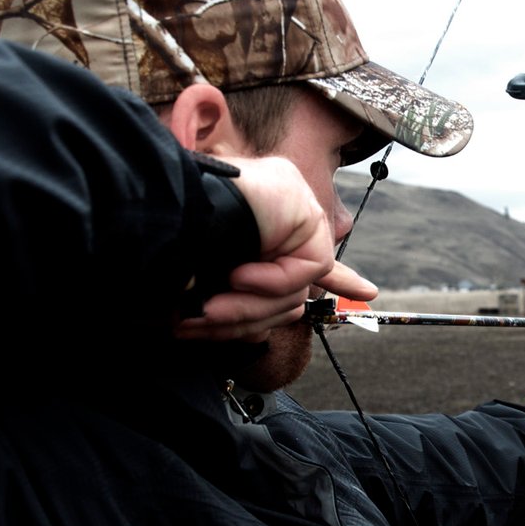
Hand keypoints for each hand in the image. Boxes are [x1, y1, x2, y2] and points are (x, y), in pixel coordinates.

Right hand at [174, 157, 376, 341]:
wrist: (157, 217)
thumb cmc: (168, 250)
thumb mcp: (211, 282)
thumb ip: (253, 295)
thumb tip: (292, 310)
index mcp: (260, 224)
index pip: (308, 254)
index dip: (340, 276)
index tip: (367, 291)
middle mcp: (280, 210)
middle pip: (293, 285)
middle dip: (252, 315)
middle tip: (204, 321)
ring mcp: (293, 203)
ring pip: (296, 286)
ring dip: (250, 306)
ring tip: (209, 309)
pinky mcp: (303, 208)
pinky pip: (308, 269)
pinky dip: (272, 283)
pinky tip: (238, 276)